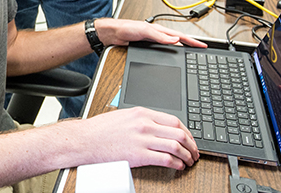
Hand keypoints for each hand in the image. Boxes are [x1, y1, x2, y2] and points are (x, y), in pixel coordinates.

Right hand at [81, 107, 198, 169]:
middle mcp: (145, 125)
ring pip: (176, 146)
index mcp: (142, 113)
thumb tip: (159, 127)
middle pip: (179, 133)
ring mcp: (142, 140)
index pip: (174, 121)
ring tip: (189, 161)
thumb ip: (142, 119)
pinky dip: (176, 164)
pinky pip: (165, 159)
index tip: (190, 139)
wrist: (85, 140)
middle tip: (195, 152)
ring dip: (187, 156)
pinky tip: (178, 166)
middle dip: (192, 145)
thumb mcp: (124, 116)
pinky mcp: (139, 155)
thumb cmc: (100, 130)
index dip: (187, 132)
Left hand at [96, 18, 206, 48]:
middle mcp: (158, 34)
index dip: (192, 41)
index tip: (202, 45)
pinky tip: (175, 53)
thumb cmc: (126, 28)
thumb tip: (174, 39)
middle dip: (191, 43)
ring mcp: (154, 40)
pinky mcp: (149, 45)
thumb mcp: (144, 31)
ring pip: (173, 44)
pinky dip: (173, 50)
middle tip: (202, 48)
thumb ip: (159, 36)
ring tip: (193, 50)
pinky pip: (165, 48)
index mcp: (159, 30)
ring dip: (183, 46)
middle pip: (179, 39)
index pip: (180, 36)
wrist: (114, 34)